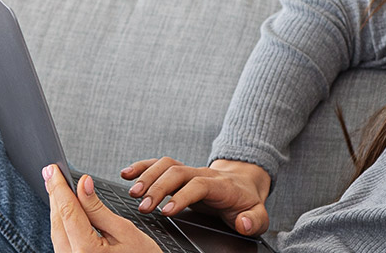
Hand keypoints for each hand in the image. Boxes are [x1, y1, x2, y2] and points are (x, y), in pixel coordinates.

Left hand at [43, 163, 158, 252]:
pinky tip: (65, 212)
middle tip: (51, 173)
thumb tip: (83, 185)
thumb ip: (98, 209)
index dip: (59, 187)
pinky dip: (62, 224)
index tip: (54, 170)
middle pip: (58, 221)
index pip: (68, 211)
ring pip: (56, 232)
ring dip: (57, 209)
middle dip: (54, 195)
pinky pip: (62, 243)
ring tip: (57, 188)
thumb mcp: (126, 232)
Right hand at [120, 157, 271, 236]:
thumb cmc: (247, 201)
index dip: (181, 196)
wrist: (244, 182)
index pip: (198, 185)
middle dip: (158, 188)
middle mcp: (203, 173)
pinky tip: (127, 174)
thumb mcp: (258, 214)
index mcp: (221, 185)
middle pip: (177, 172)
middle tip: (144, 207)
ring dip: (147, 177)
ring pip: (166, 165)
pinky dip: (142, 167)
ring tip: (133, 194)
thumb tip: (243, 223)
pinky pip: (159, 164)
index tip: (166, 211)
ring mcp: (190, 170)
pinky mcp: (180, 171)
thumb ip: (254, 220)